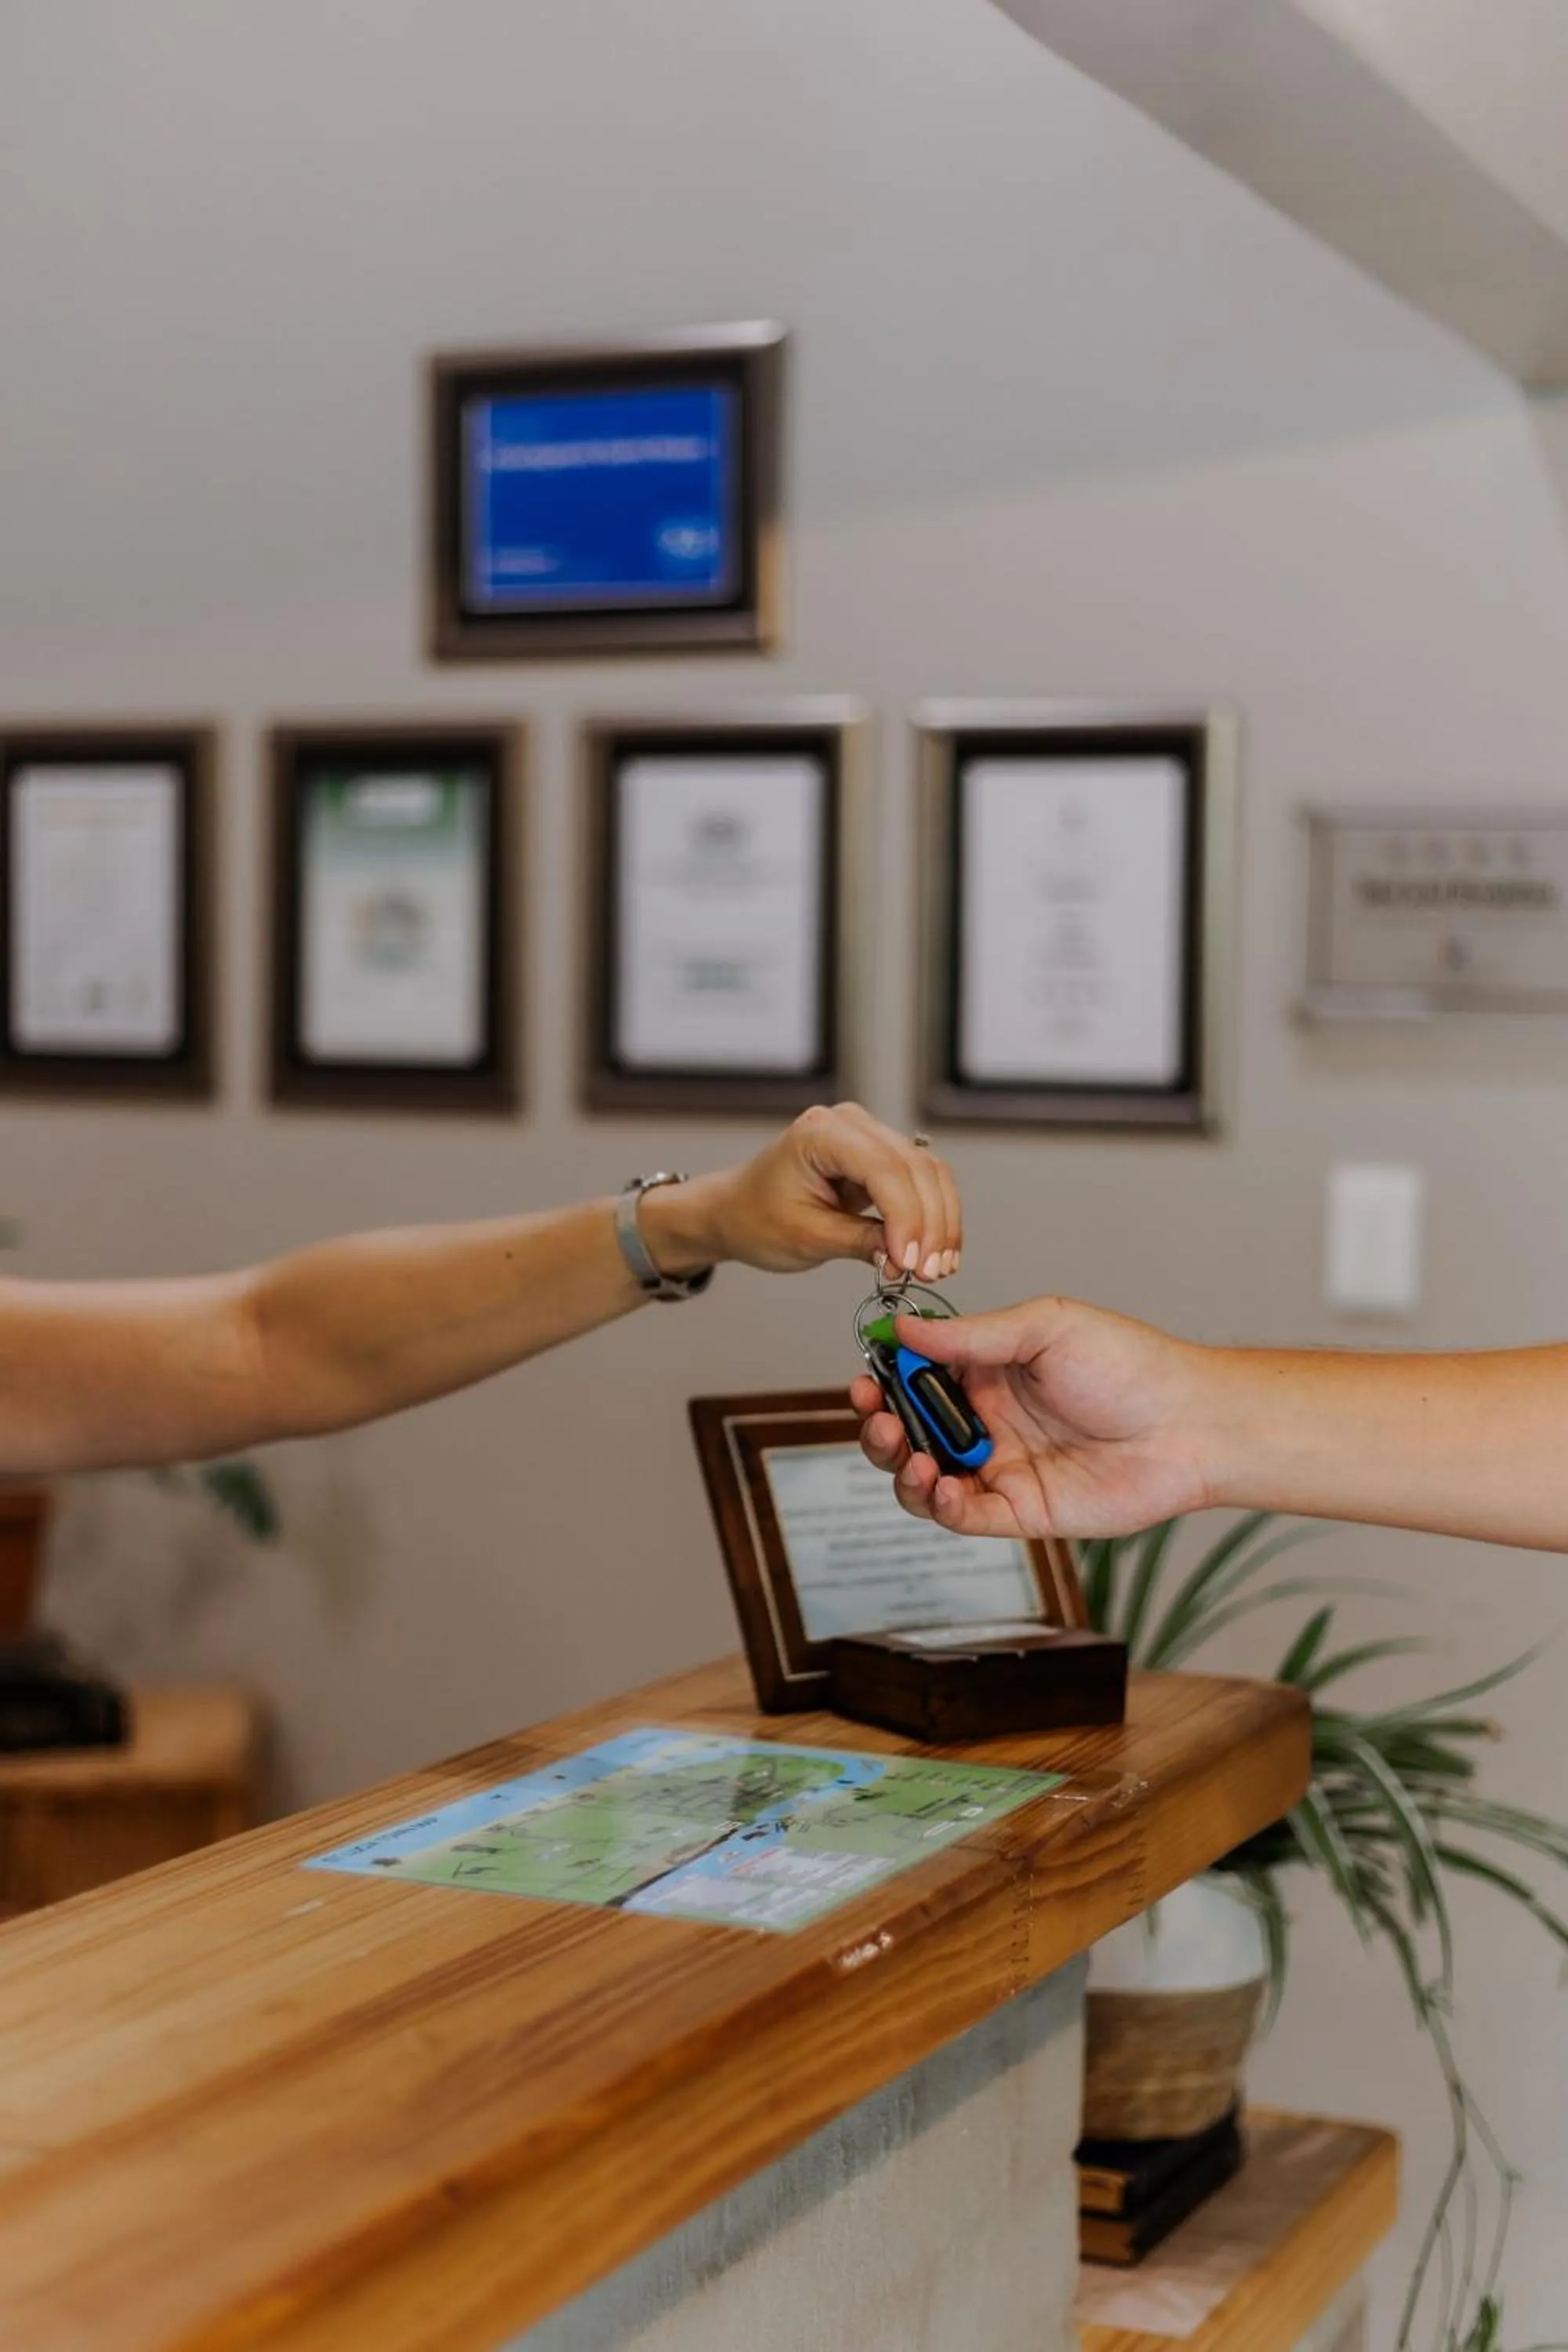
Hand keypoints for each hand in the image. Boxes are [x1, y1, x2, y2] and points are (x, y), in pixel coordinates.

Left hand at [644, 1105, 961, 1278]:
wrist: (736, 1211)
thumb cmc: (756, 1218)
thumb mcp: (806, 1237)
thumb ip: (860, 1241)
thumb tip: (906, 1257)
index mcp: (821, 1132)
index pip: (885, 1168)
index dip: (907, 1217)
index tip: (911, 1262)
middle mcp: (850, 1124)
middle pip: (916, 1168)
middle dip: (930, 1224)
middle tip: (930, 1272)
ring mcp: (868, 1136)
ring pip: (929, 1173)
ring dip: (940, 1223)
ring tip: (936, 1268)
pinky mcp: (880, 1157)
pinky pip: (921, 1182)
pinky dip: (932, 1217)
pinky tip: (934, 1252)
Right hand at [850, 1295, 1212, 1539]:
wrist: (1189, 1426)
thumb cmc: (1130, 1367)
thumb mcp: (1045, 1327)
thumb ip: (971, 1336)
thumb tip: (904, 1327)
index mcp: (989, 1371)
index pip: (916, 1376)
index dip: (883, 1379)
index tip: (866, 1378)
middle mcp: (989, 1420)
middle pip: (910, 1431)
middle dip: (881, 1427)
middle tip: (880, 1420)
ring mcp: (1003, 1467)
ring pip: (926, 1478)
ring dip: (902, 1469)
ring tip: (912, 1458)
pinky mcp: (1022, 1511)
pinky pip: (964, 1516)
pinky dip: (940, 1505)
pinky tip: (943, 1487)